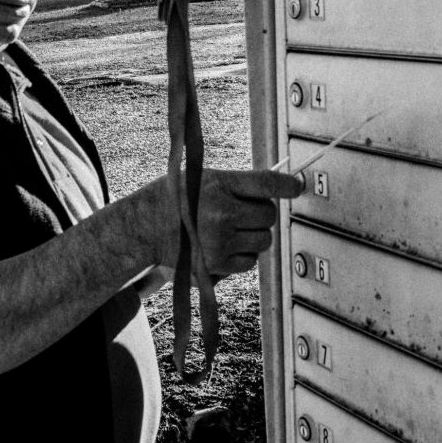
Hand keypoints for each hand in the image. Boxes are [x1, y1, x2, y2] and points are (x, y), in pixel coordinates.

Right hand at [152, 169, 302, 282]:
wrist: (144, 227)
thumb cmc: (175, 199)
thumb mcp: (202, 178)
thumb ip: (237, 185)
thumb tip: (277, 189)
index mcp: (219, 185)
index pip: (267, 184)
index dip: (289, 185)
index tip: (297, 187)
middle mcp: (222, 213)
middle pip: (269, 215)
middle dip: (261, 214)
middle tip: (243, 211)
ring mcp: (221, 241)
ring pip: (264, 240)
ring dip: (254, 235)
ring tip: (231, 229)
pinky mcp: (218, 264)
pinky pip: (250, 261)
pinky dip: (244, 255)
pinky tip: (225, 246)